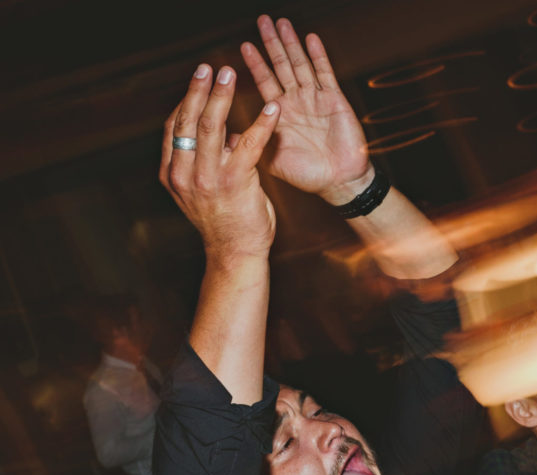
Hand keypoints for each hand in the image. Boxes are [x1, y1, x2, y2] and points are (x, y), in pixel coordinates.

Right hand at [159, 64, 278, 256]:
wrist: (235, 254)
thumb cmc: (226, 220)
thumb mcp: (204, 189)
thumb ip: (208, 161)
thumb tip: (227, 135)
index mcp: (172, 173)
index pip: (174, 128)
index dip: (186, 101)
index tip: (198, 80)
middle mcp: (183, 173)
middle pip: (188, 121)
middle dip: (199, 90)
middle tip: (210, 67)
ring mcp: (207, 179)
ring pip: (212, 128)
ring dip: (221, 97)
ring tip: (230, 74)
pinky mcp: (234, 183)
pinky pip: (249, 146)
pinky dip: (261, 124)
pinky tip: (272, 108)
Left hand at [241, 16, 372, 203]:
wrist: (338, 184)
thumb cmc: (307, 175)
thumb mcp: (271, 160)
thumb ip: (250, 143)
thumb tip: (224, 134)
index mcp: (281, 114)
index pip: (265, 82)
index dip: (255, 63)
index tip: (244, 45)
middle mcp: (298, 102)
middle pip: (282, 66)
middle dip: (272, 43)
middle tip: (263, 21)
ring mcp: (317, 99)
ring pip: (301, 65)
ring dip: (292, 44)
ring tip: (283, 23)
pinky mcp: (335, 101)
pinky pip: (326, 74)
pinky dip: (318, 56)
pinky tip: (310, 39)